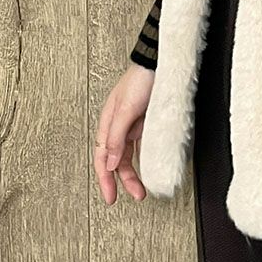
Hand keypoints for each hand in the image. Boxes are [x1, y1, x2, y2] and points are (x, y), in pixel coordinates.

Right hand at [94, 62, 154, 204]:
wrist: (159, 63)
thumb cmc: (140, 79)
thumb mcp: (125, 110)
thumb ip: (115, 137)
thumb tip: (108, 163)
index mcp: (107, 124)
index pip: (102, 159)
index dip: (105, 180)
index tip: (110, 198)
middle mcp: (118, 127)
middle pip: (116, 161)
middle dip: (123, 181)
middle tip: (134, 196)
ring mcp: (132, 125)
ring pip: (129, 156)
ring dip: (134, 173)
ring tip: (142, 188)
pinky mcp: (146, 122)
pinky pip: (142, 146)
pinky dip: (143, 158)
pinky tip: (148, 167)